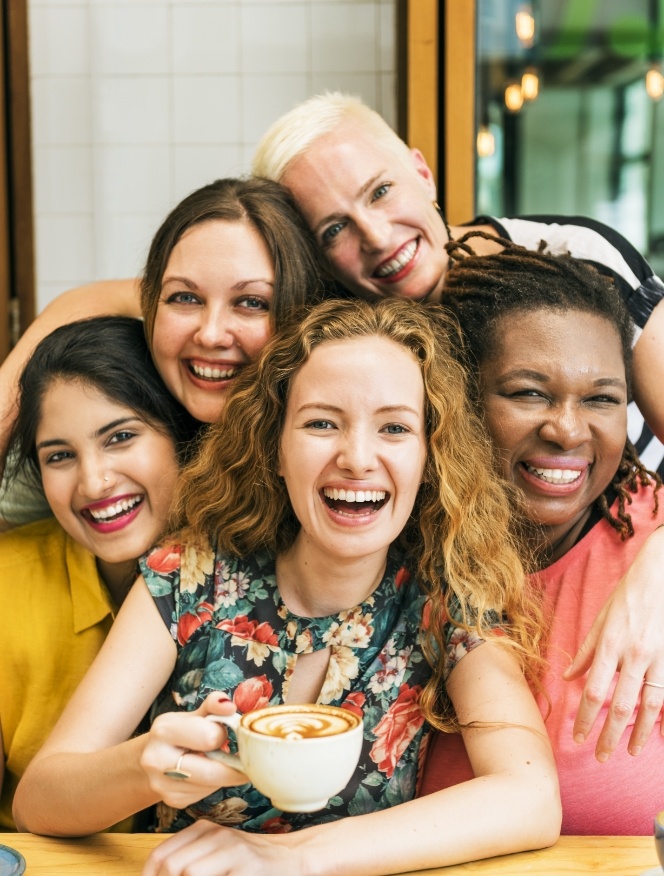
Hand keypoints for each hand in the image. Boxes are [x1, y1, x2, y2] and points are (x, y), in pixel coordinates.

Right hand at [140, 693, 248, 807]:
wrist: (151, 756)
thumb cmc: (178, 731)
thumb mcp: (193, 714)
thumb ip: (213, 706)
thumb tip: (229, 706)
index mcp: (164, 731)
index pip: (209, 737)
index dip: (221, 735)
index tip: (222, 733)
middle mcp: (158, 760)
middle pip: (212, 771)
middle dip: (233, 766)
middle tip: (243, 760)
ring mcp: (162, 784)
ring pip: (212, 785)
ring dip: (223, 775)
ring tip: (217, 761)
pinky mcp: (172, 800)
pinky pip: (205, 795)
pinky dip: (213, 785)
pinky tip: (206, 774)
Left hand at [143, 819, 297, 875]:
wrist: (290, 858)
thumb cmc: (247, 861)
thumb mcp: (216, 852)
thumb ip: (190, 859)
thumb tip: (158, 874)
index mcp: (204, 830)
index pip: (161, 854)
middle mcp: (217, 836)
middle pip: (173, 865)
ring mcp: (233, 851)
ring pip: (190, 871)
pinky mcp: (248, 868)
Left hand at [563, 526, 663, 760]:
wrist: (661, 575)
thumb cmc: (628, 596)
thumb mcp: (601, 619)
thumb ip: (585, 651)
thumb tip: (568, 676)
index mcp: (610, 645)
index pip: (593, 692)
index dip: (585, 718)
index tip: (579, 738)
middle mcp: (634, 655)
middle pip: (620, 706)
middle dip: (608, 735)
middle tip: (601, 757)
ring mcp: (659, 659)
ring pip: (649, 707)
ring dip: (638, 734)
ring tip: (628, 752)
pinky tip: (661, 735)